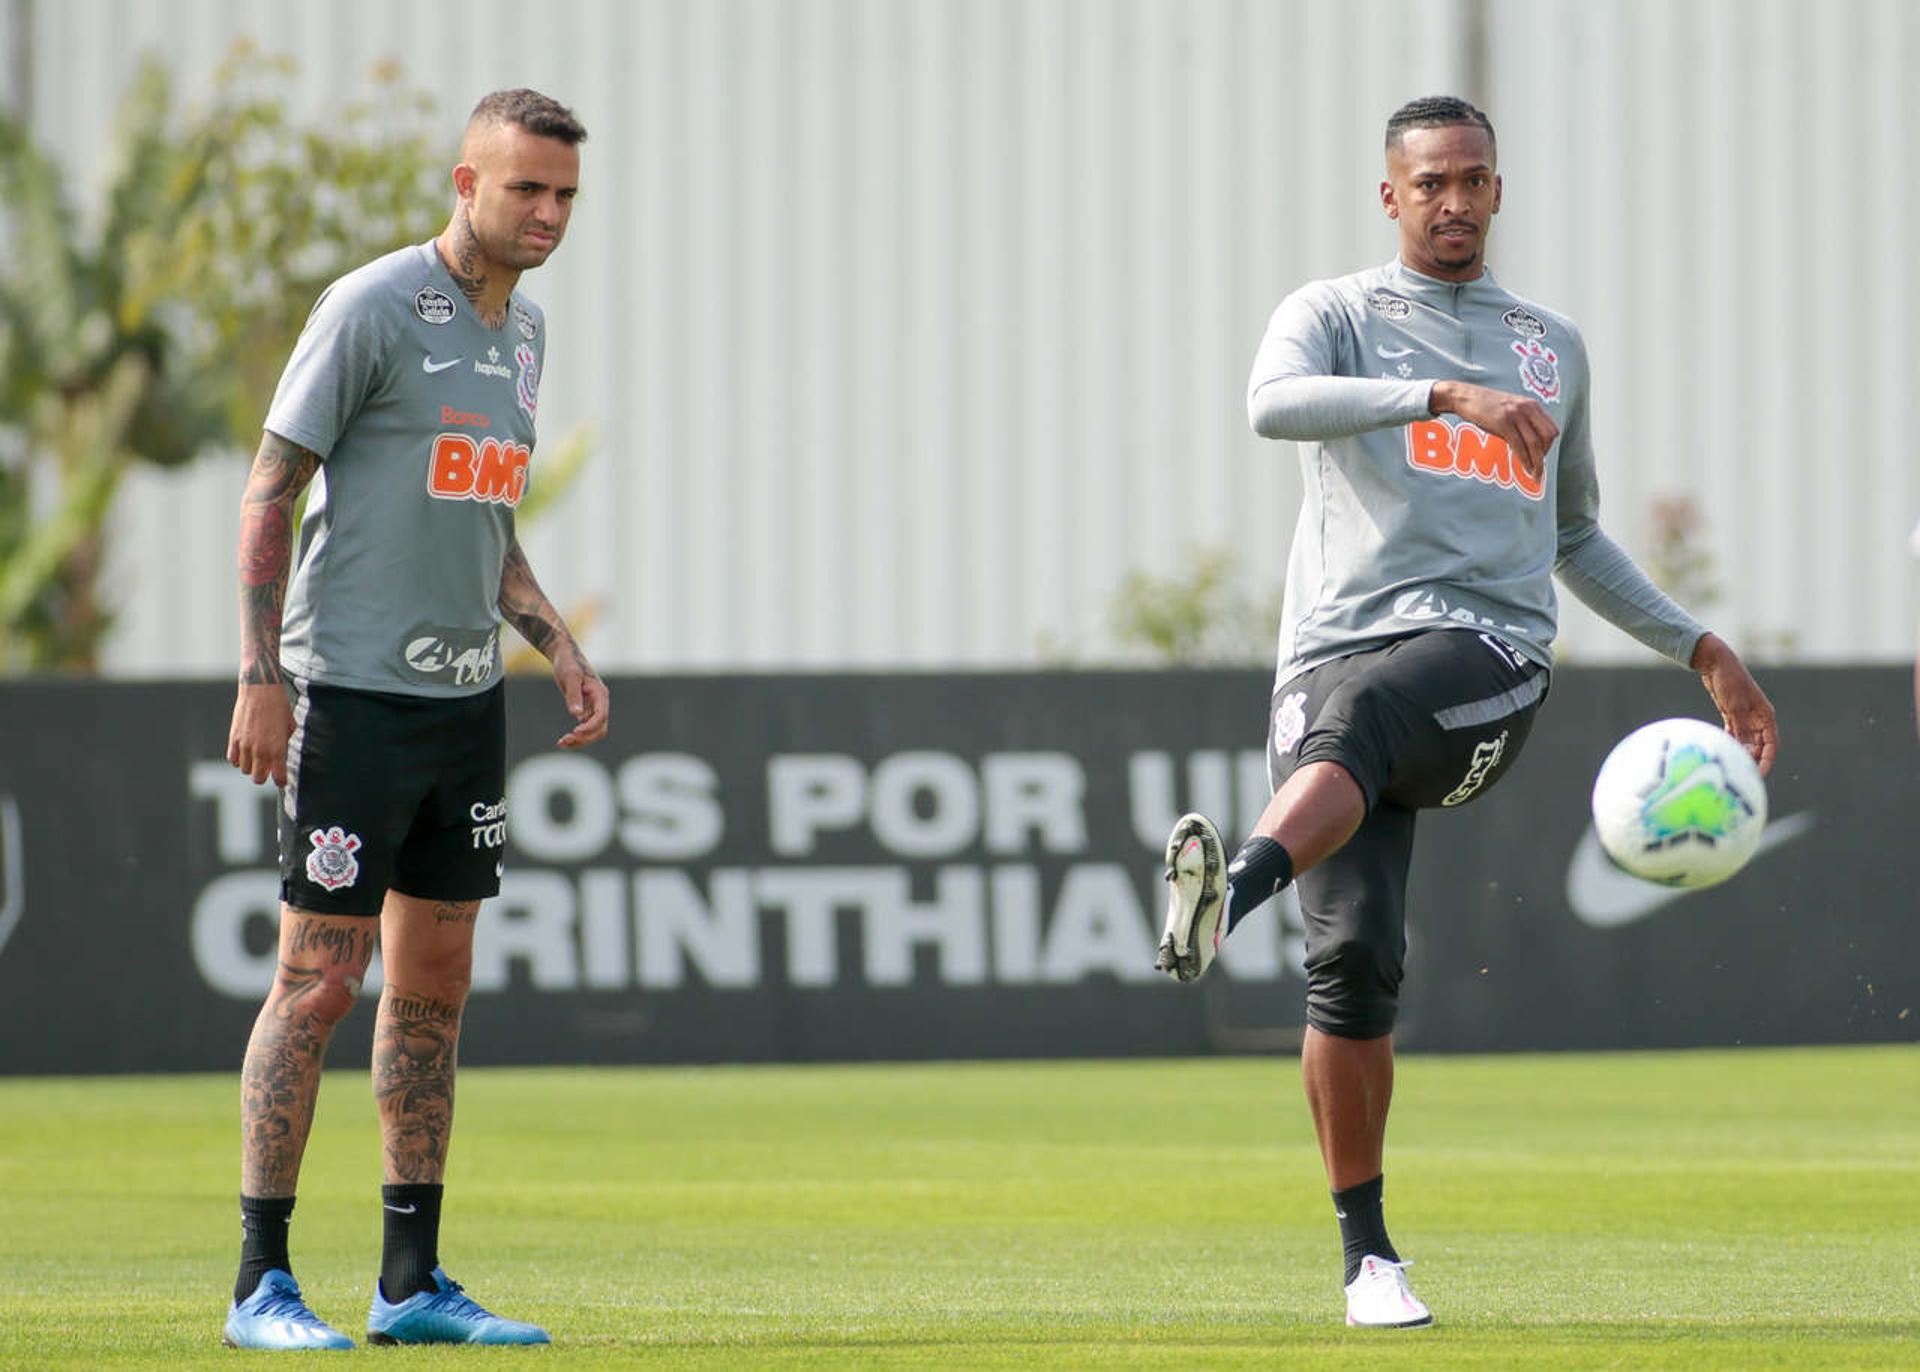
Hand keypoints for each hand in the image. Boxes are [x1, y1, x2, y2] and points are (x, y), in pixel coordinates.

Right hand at [228, 682, 293, 785]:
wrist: (260, 690)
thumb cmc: (279, 706)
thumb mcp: (289, 726)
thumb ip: (285, 744)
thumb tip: (281, 755)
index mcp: (278, 749)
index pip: (279, 777)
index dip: (281, 781)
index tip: (282, 780)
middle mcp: (261, 750)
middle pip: (258, 779)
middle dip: (264, 776)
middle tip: (268, 769)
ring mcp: (245, 745)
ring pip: (244, 770)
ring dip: (251, 766)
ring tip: (256, 756)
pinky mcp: (233, 739)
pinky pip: (233, 759)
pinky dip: (238, 759)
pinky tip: (244, 752)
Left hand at [552, 649, 608, 747]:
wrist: (565, 655)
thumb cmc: (568, 663)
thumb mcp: (570, 676)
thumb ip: (573, 695)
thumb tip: (576, 715)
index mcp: (600, 694)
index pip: (601, 716)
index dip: (590, 726)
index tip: (575, 731)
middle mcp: (600, 702)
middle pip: (600, 728)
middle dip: (585, 737)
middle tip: (564, 740)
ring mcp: (594, 707)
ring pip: (593, 731)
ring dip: (580, 740)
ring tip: (562, 743)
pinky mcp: (586, 710)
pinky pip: (585, 728)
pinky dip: (577, 736)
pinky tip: (563, 740)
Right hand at [1430, 380, 1557, 483]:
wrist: (1464, 396)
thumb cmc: (1484, 406)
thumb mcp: (1509, 411)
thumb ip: (1520, 425)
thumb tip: (1526, 448)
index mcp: (1532, 405)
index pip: (1552, 429)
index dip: (1549, 446)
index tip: (1540, 457)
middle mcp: (1528, 408)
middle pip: (1548, 436)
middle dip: (1545, 455)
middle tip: (1538, 467)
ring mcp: (1515, 414)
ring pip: (1535, 443)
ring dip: (1538, 462)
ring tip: (1536, 475)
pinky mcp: (1503, 422)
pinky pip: (1519, 445)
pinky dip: (1524, 460)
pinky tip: (1525, 469)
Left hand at [1691, 633, 1777, 776]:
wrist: (1716, 664)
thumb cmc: (1730, 682)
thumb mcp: (1735, 707)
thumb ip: (1741, 729)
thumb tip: (1745, 751)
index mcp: (1766, 717)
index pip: (1771, 745)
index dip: (1766, 761)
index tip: (1758, 775)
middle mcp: (1758, 719)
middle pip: (1759, 746)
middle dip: (1752, 760)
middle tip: (1741, 773)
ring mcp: (1745, 717)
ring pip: (1746, 742)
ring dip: (1741, 753)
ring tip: (1732, 765)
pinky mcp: (1732, 715)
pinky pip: (1734, 734)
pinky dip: (1731, 743)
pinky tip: (1724, 751)